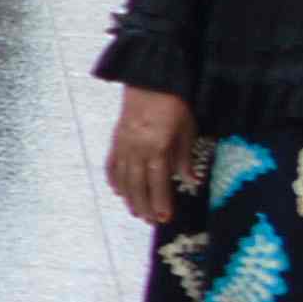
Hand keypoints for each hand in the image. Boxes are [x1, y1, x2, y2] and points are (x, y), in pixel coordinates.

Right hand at [105, 87, 195, 227]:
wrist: (150, 79)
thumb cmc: (173, 102)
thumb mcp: (186, 129)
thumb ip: (185, 157)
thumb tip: (190, 181)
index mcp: (156, 146)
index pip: (157, 181)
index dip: (160, 201)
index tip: (164, 218)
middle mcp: (136, 148)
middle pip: (137, 184)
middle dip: (144, 205)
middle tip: (150, 221)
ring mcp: (123, 144)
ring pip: (123, 178)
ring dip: (129, 198)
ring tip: (135, 212)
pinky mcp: (116, 139)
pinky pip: (112, 164)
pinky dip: (114, 180)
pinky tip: (118, 191)